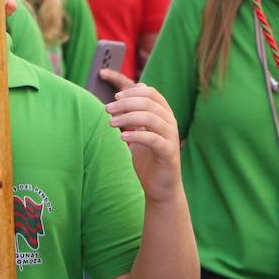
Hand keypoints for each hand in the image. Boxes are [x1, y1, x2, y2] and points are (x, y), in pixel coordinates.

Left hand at [100, 70, 181, 202]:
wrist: (160, 186)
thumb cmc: (148, 157)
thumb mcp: (139, 132)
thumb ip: (134, 116)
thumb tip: (120, 99)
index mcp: (164, 115)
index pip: (152, 93)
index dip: (133, 92)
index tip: (115, 97)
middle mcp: (170, 123)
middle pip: (149, 103)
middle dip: (126, 103)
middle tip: (107, 109)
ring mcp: (171, 137)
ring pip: (151, 118)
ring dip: (128, 117)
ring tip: (111, 122)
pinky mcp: (169, 153)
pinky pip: (153, 139)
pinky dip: (137, 135)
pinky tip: (122, 137)